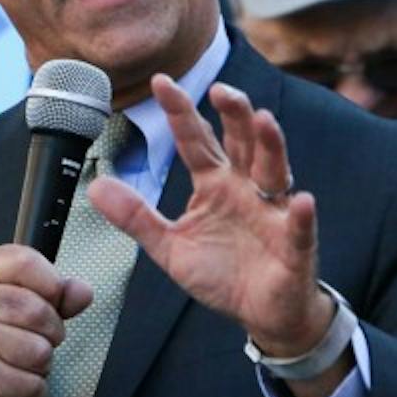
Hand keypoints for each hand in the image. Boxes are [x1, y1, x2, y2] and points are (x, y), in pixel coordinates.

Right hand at [0, 245, 92, 396]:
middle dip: (49, 335)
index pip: (25, 261)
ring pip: (41, 352)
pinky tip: (7, 385)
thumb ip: (48, 296)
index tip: (47, 302)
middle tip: (28, 343)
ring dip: (38, 367)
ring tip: (13, 365)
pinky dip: (29, 392)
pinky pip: (33, 385)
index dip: (50, 284)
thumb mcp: (3, 308)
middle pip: (39, 311)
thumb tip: (81, 291)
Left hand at [87, 76, 330, 359]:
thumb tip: (97, 185)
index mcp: (215, 185)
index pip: (196, 141)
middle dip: (234, 115)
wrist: (260, 314)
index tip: (160, 82)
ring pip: (274, 172)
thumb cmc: (220, 273)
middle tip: (220, 90)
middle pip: (242, 144)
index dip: (180, 112)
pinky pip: (298, 227)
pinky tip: (299, 199)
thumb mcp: (168, 245)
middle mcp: (246, 189)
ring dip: (270, 146)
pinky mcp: (294, 246)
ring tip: (262, 120)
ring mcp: (273, 214)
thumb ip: (135, 216)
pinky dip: (299, 214)